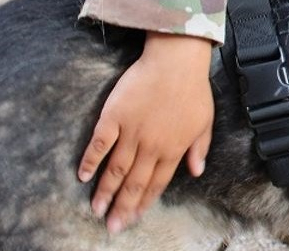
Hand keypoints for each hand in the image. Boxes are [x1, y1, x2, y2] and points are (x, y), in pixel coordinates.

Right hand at [77, 32, 213, 233]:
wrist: (175, 61)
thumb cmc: (192, 88)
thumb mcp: (204, 120)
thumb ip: (199, 148)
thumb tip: (197, 171)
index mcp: (173, 148)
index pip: (156, 183)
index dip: (144, 202)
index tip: (133, 218)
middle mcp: (151, 145)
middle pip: (134, 183)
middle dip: (122, 207)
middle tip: (111, 226)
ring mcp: (131, 132)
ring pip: (116, 169)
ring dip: (105, 191)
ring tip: (96, 209)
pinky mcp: (114, 117)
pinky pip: (99, 144)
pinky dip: (90, 160)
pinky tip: (83, 176)